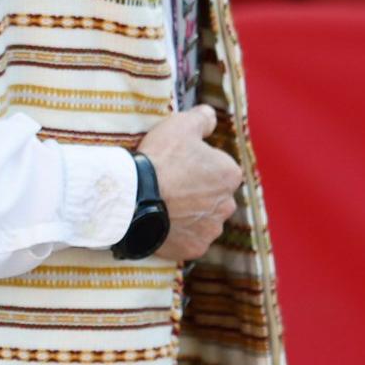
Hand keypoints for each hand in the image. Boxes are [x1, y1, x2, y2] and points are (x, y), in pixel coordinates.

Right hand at [134, 104, 241, 261]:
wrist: (134, 198)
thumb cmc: (160, 160)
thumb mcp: (181, 125)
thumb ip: (202, 118)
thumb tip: (211, 116)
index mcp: (230, 174)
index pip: (219, 167)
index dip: (197, 164)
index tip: (178, 163)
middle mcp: (227, 204)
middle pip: (214, 195)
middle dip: (197, 191)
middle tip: (170, 184)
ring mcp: (211, 229)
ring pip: (203, 218)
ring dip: (189, 213)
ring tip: (164, 203)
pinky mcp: (194, 248)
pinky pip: (189, 238)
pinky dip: (178, 232)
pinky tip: (161, 220)